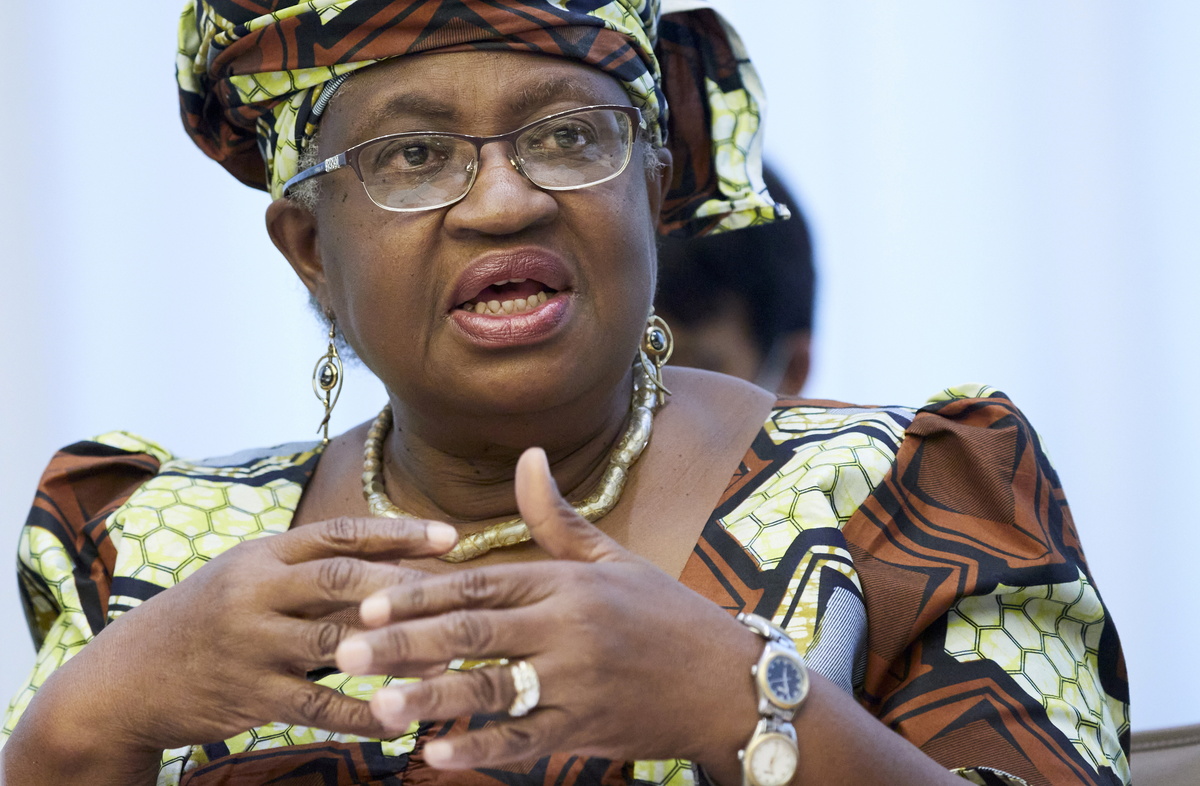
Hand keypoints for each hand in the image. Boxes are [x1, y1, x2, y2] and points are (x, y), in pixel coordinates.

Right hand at [23, 517, 457, 754]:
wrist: (129, 678)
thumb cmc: (208, 619)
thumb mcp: (249, 576)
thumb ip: (310, 568)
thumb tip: (392, 562)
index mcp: (264, 554)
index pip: (341, 533)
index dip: (398, 532)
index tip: (450, 537)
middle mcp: (258, 590)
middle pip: (344, 579)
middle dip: (407, 586)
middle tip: (462, 597)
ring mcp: (253, 643)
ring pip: (338, 642)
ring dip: (398, 651)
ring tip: (451, 659)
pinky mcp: (251, 695)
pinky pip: (319, 705)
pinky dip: (365, 712)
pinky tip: (403, 718)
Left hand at [335, 449, 760, 772]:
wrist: (726, 681)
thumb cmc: (665, 613)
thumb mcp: (614, 558)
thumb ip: (559, 516)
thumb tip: (529, 453)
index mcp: (568, 582)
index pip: (481, 582)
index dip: (421, 593)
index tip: (368, 602)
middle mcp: (569, 627)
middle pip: (473, 633)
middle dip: (404, 644)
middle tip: (345, 654)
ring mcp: (578, 680)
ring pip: (492, 689)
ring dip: (431, 699)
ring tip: (377, 708)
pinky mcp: (587, 727)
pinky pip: (526, 739)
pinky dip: (481, 748)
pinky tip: (435, 755)